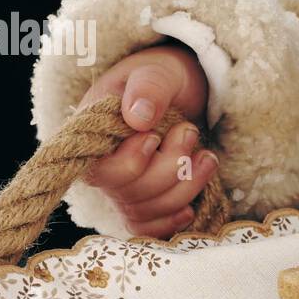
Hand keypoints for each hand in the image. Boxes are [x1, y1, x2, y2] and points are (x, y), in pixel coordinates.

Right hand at [77, 45, 215, 237]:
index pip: (101, 169)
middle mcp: (102, 166)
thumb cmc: (163, 77)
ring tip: (206, 157)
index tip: (155, 134)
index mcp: (92, 134)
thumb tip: (139, 117)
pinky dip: (172, 220)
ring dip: (185, 186)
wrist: (177, 89)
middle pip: (130, 193)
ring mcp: (122, 188)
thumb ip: (149, 87)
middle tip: (189, 132)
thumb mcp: (158, 70)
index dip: (134, 160)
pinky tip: (190, 207)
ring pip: (148, 210)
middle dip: (170, 168)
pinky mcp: (142, 201)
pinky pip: (149, 228)